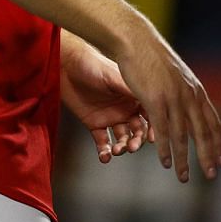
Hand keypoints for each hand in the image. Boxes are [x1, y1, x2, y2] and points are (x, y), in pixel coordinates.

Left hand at [61, 36, 148, 162]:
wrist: (67, 64)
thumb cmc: (93, 65)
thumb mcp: (115, 77)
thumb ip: (133, 90)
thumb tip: (153, 103)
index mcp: (134, 96)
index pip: (150, 116)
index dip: (153, 129)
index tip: (153, 139)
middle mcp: (125, 108)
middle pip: (137, 131)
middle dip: (136, 141)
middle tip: (132, 147)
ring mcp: (111, 117)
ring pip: (122, 139)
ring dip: (122, 147)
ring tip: (116, 150)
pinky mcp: (94, 123)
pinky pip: (102, 142)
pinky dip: (104, 152)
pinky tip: (105, 157)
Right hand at [111, 24, 220, 182]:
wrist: (136, 39)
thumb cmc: (152, 56)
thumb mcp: (175, 74)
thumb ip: (183, 91)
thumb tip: (187, 103)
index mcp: (196, 90)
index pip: (212, 122)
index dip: (218, 143)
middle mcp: (189, 96)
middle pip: (203, 132)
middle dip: (208, 156)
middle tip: (211, 175)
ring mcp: (173, 98)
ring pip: (183, 136)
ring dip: (184, 159)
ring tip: (184, 177)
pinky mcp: (155, 100)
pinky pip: (162, 131)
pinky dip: (165, 149)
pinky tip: (166, 163)